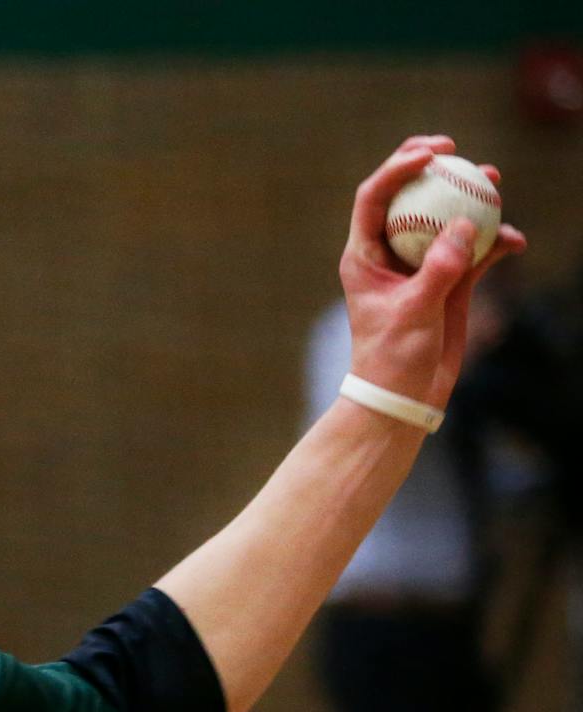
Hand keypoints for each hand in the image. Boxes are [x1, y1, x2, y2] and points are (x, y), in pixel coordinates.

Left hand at [341, 135, 525, 407]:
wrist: (406, 394)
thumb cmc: (393, 356)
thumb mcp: (414, 312)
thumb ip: (439, 268)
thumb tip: (463, 226)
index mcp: (365, 255)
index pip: (374, 197)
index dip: (397, 168)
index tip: (429, 154)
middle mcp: (391, 252)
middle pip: (408, 195)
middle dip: (431, 167)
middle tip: (455, 148)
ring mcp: (422, 263)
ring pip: (446, 216)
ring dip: (470, 198)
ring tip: (494, 181)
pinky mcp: (450, 280)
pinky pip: (474, 248)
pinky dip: (494, 241)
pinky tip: (515, 241)